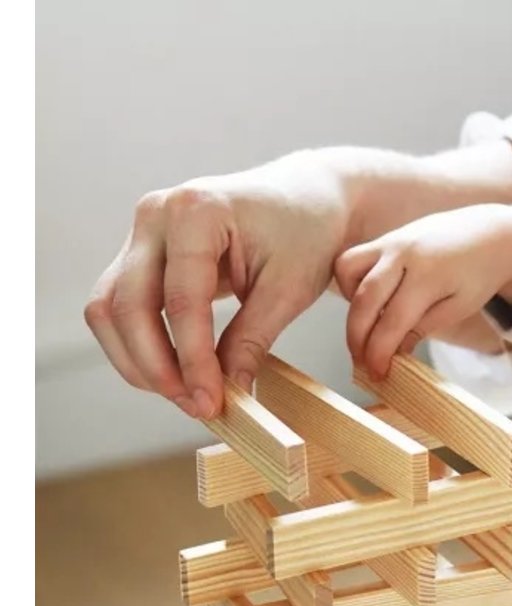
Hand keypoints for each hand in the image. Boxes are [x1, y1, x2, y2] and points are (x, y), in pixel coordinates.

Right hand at [84, 154, 349, 418]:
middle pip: (126, 305)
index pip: (181, 300)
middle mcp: (156, 214)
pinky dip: (140, 345)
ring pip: (110, 309)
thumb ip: (252, 340)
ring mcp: (143, 232)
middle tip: (194, 405)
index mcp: (197, 210)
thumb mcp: (290, 289)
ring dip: (138, 360)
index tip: (210, 402)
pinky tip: (175, 373)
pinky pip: (122, 306)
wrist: (306, 199)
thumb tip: (226, 392)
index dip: (192, 360)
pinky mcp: (143, 254)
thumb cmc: (306, 232)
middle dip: (156, 366)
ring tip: (184, 395)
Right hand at [333, 204, 511, 377]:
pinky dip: (353, 282)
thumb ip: (423, 327)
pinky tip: (373, 300)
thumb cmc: (479, 274)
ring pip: (347, 269)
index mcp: (429, 275)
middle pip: (364, 299)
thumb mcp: (459, 307)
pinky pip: (354, 258)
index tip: (376, 373)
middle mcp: (404, 253)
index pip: (394, 321)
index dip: (380, 352)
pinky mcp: (386, 237)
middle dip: (357, 337)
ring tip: (368, 323)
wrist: (490, 234)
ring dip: (350, 302)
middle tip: (362, 362)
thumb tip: (392, 351)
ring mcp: (391, 240)